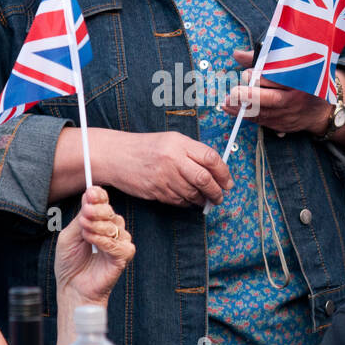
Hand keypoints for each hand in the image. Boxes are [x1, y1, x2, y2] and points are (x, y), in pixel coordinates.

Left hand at [54, 187, 134, 344]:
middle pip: (110, 211)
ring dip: (98, 227)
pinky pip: (119, 243)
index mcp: (98, 221)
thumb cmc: (70, 263)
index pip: (103, 202)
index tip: (91, 192)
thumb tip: (89, 195)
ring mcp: (119, 242)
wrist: (72, 287)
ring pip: (115, 226)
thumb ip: (81, 217)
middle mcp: (111, 229)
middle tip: (85, 214)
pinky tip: (92, 242)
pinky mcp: (124, 256)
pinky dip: (104, 241)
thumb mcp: (69, 235)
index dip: (99, 196)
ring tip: (84, 234)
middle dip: (97, 211)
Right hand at [106, 131, 231, 206]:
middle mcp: (173, 159)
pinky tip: (188, 199)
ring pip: (193, 193)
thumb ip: (192, 153)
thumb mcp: (171, 141)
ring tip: (203, 199)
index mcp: (180, 143)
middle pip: (204, 179)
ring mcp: (164, 177)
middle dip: (216, 191)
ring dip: (201, 199)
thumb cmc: (145, 148)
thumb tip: (215, 171)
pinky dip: (187, 202)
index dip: (224, 173)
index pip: (211, 158)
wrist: (117, 155)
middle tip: (219, 197)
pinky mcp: (157, 191)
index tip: (228, 182)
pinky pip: (179, 201)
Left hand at [220, 48, 332, 135]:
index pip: (281, 78)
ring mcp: (290, 115)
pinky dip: (248, 116)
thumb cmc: (302, 83)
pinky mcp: (284, 126)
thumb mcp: (289, 67)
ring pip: (265, 113)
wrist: (322, 111)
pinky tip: (234, 111)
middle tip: (234, 92)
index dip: (263, 77)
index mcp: (300, 80)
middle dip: (252, 96)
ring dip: (243, 109)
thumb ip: (261, 60)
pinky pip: (263, 122)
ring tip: (226, 103)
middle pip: (273, 99)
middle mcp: (296, 99)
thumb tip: (236, 54)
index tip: (246, 73)